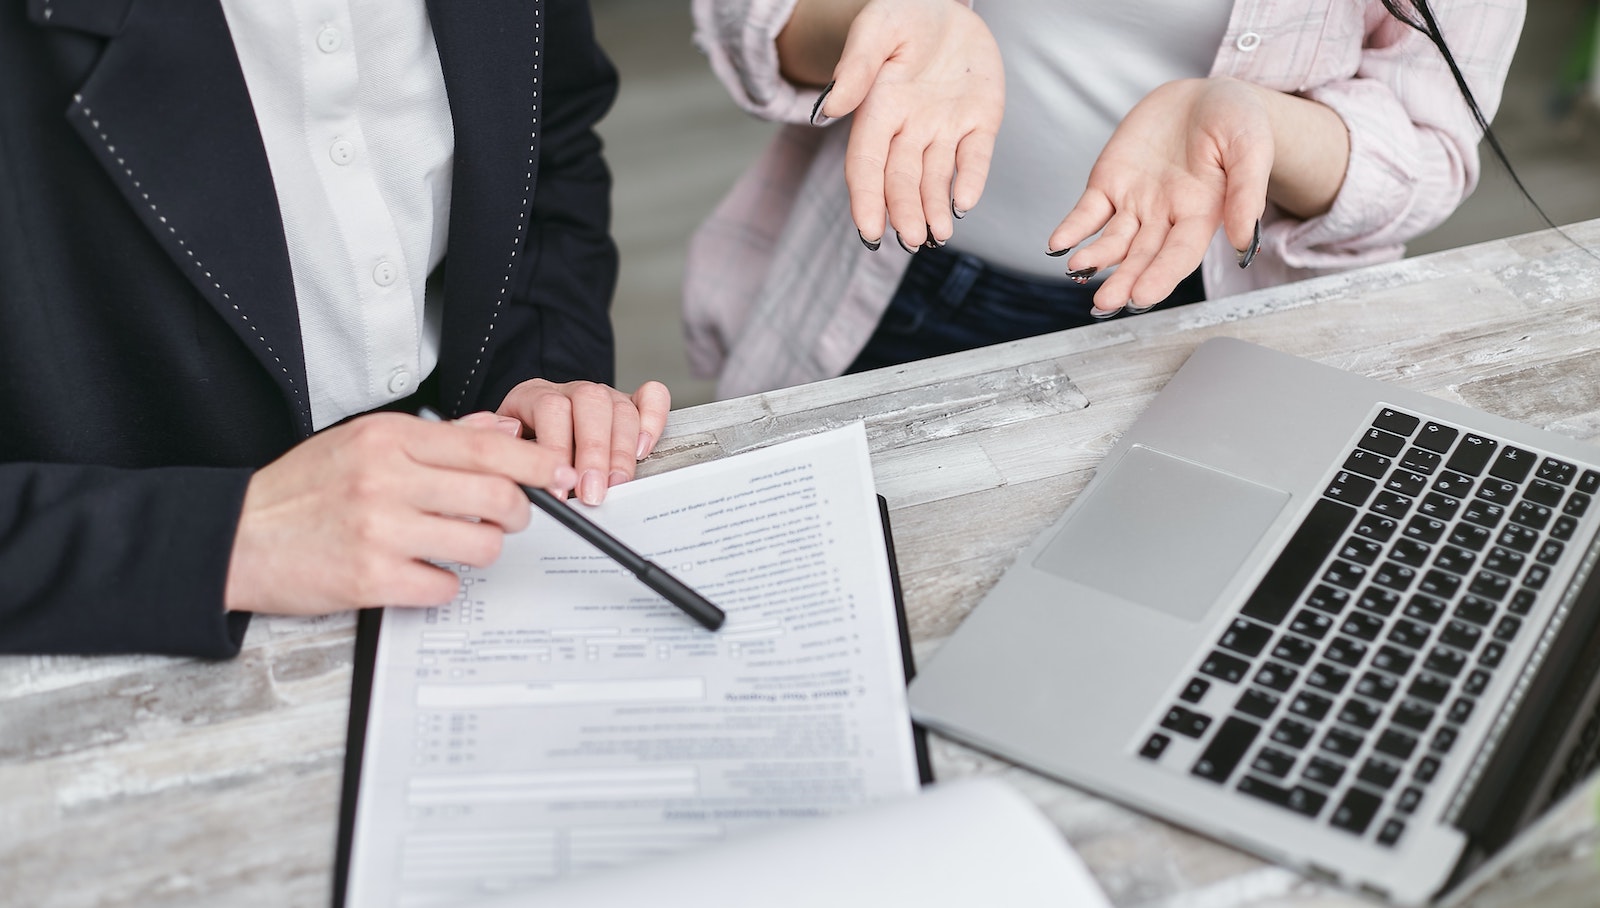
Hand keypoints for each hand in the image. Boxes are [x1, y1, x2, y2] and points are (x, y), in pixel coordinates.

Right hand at [225, 412, 577, 615]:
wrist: (234, 537)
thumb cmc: (302, 489)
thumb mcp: (363, 442)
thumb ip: (437, 437)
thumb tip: (503, 431)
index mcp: (388, 438)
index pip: (485, 447)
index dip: (535, 462)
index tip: (558, 473)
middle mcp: (386, 478)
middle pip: (497, 496)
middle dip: (518, 513)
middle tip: (510, 519)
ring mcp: (379, 530)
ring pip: (480, 544)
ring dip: (481, 550)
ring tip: (456, 545)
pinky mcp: (370, 578)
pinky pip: (444, 586)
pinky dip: (442, 584)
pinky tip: (420, 573)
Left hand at [495, 379, 670, 505]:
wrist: (531, 431)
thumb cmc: (519, 447)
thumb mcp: (502, 449)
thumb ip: (505, 452)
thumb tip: (521, 462)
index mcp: (534, 395)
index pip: (550, 409)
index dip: (556, 450)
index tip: (558, 489)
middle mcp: (572, 391)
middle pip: (590, 404)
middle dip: (594, 453)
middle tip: (591, 493)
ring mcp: (604, 395)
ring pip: (621, 408)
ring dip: (621, 451)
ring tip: (615, 485)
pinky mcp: (630, 403)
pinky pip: (652, 397)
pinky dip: (653, 421)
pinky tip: (643, 449)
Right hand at [814, 0, 1002, 249]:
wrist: (945, 3)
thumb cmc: (903, 14)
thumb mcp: (877, 29)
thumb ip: (857, 67)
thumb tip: (830, 109)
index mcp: (878, 109)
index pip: (867, 164)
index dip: (867, 199)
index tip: (870, 231)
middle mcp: (910, 127)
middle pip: (901, 180)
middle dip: (905, 213)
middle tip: (912, 240)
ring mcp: (945, 127)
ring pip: (936, 178)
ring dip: (934, 209)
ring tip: (937, 236)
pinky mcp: (980, 121)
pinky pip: (975, 157)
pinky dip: (970, 180)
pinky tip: (964, 203)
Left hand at [1049, 77, 1274, 313]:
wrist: (1205, 96)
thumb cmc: (1237, 122)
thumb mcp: (1251, 148)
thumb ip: (1247, 193)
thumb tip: (1242, 241)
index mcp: (1202, 214)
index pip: (1179, 255)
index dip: (1161, 276)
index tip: (1142, 296)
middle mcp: (1165, 216)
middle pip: (1142, 256)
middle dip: (1124, 279)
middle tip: (1106, 302)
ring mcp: (1135, 203)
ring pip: (1112, 240)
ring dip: (1096, 258)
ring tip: (1078, 269)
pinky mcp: (1110, 184)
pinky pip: (1087, 213)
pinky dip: (1072, 229)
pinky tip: (1058, 244)